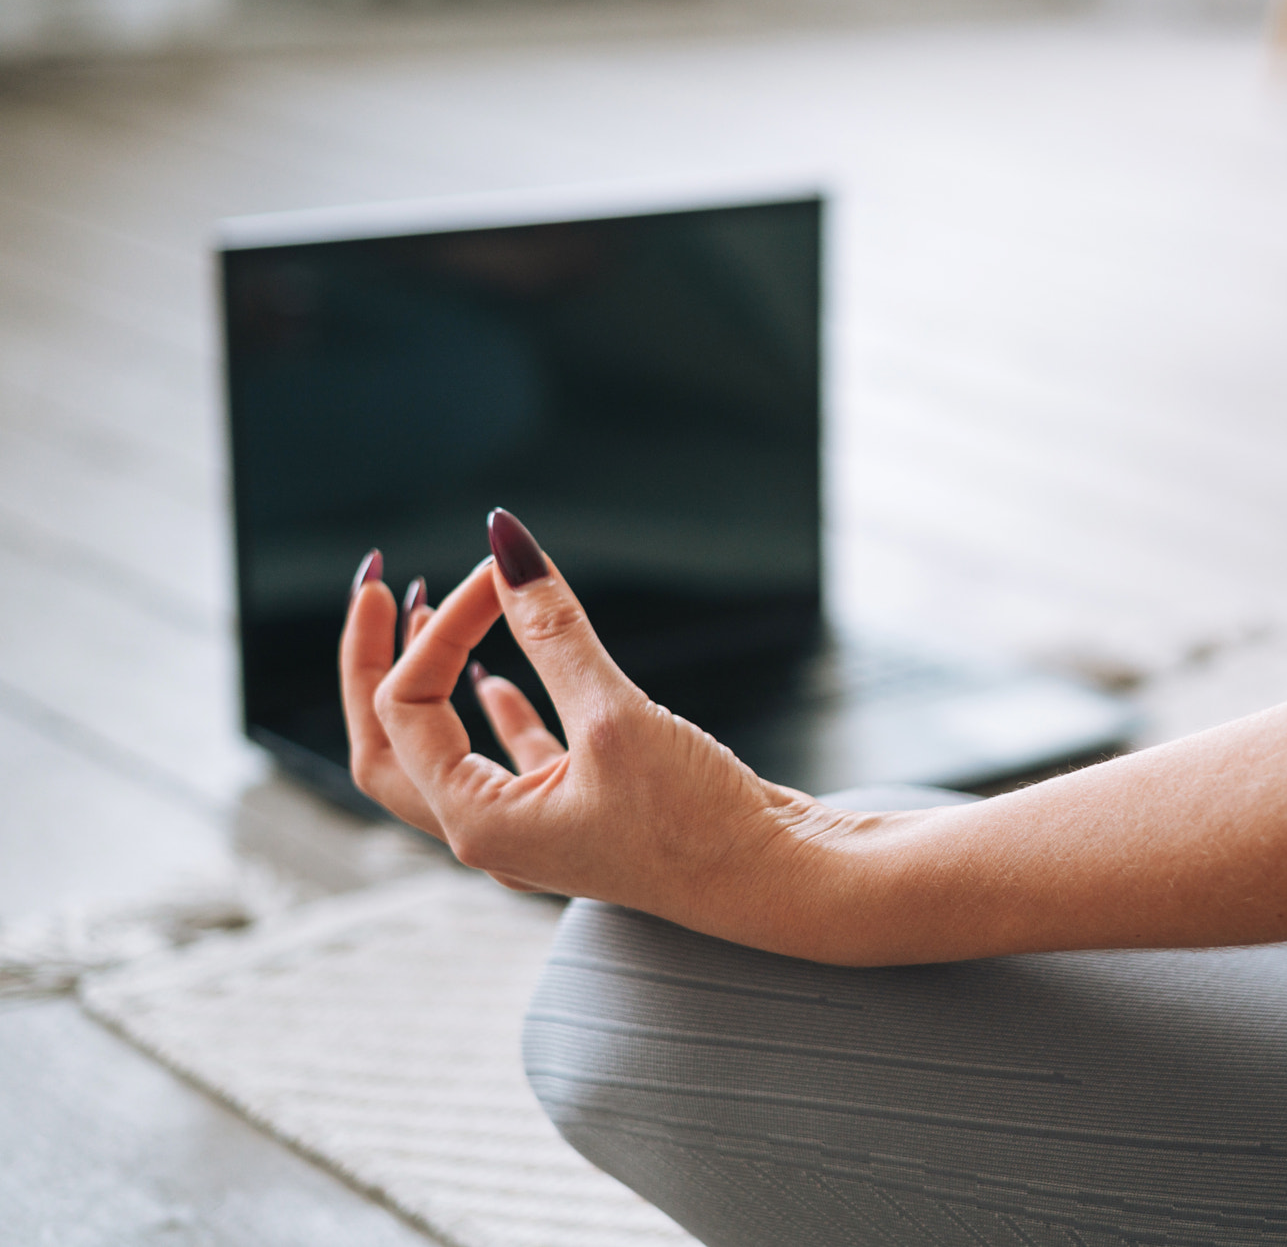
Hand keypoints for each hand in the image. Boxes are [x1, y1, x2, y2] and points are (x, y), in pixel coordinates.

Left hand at [338, 510, 844, 944]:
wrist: (777, 878)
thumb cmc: (698, 825)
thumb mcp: (617, 718)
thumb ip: (555, 631)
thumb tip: (505, 544)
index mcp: (478, 824)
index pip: (411, 708)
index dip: (442, 630)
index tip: (499, 575)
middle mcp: (492, 833)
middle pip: (386, 744)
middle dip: (373, 663)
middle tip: (378, 586)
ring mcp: (534, 826)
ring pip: (444, 750)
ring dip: (428, 682)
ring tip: (428, 614)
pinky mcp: (582, 811)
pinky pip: (511, 760)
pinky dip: (492, 713)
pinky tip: (494, 680)